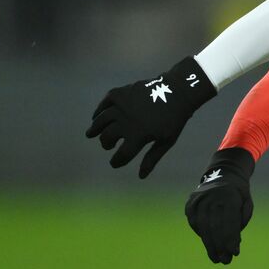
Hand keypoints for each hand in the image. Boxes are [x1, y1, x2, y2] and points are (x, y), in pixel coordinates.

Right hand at [87, 56, 215, 177]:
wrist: (177, 92)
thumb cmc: (174, 120)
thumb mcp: (166, 141)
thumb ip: (152, 158)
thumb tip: (141, 176)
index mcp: (139, 135)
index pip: (122, 154)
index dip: (117, 161)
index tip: (115, 163)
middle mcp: (126, 121)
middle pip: (108, 137)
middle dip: (106, 144)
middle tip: (108, 146)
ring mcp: (121, 106)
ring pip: (100, 121)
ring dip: (96, 129)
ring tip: (92, 134)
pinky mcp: (119, 94)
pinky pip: (104, 104)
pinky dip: (98, 112)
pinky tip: (96, 117)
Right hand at [184, 148, 254, 263]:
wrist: (223, 173)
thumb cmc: (238, 194)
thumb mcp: (246, 203)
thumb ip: (241, 221)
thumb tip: (234, 242)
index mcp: (228, 196)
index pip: (229, 222)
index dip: (231, 239)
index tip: (234, 253)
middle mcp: (211, 197)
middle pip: (214, 226)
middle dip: (220, 246)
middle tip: (225, 261)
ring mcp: (198, 200)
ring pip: (203, 226)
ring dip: (210, 245)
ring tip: (216, 259)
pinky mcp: (191, 204)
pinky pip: (195, 223)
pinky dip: (202, 235)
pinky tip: (210, 245)